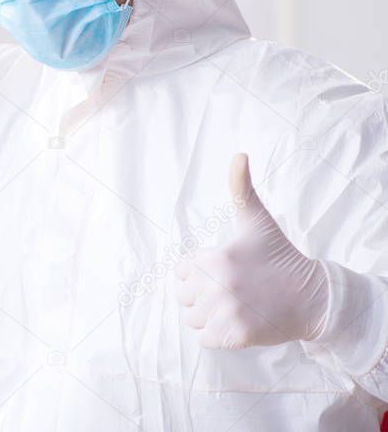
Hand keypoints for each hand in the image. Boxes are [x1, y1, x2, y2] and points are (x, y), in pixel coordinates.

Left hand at [176, 153, 329, 348]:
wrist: (313, 297)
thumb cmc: (279, 256)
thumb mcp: (256, 220)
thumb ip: (241, 188)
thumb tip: (239, 155)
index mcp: (215, 259)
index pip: (181, 270)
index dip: (197, 269)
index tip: (221, 269)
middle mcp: (216, 286)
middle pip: (184, 295)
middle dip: (201, 293)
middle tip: (231, 288)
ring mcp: (225, 314)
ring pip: (192, 318)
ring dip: (207, 314)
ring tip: (234, 304)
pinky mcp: (233, 337)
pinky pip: (204, 338)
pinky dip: (215, 334)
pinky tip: (236, 321)